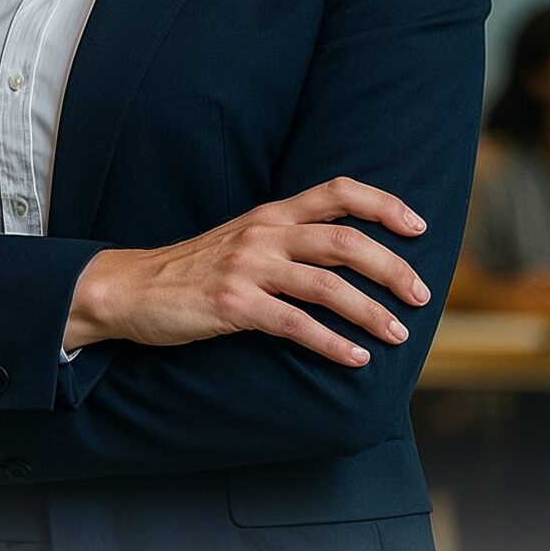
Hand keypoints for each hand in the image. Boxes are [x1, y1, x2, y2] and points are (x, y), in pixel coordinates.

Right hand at [68, 177, 432, 366]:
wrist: (128, 289)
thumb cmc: (190, 271)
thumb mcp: (241, 241)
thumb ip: (285, 241)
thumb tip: (344, 259)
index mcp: (270, 215)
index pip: (337, 192)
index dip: (384, 204)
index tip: (418, 227)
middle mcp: (263, 234)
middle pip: (346, 241)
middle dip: (393, 268)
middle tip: (421, 295)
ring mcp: (247, 268)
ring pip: (327, 285)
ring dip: (371, 312)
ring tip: (397, 334)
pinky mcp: (233, 305)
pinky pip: (295, 324)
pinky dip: (331, 342)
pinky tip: (355, 358)